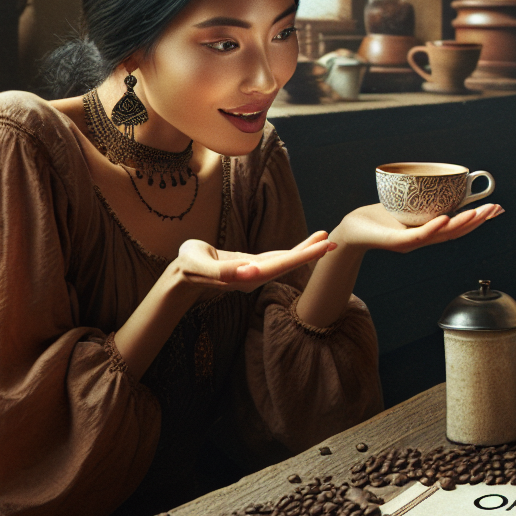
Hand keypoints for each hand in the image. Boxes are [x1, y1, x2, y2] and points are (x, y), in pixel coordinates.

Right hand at [176, 230, 335, 289]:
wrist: (182, 276)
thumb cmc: (188, 268)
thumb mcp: (198, 266)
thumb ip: (221, 270)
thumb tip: (248, 272)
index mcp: (247, 276)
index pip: (280, 265)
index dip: (303, 255)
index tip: (322, 247)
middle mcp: (255, 275)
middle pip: (288, 263)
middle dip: (311, 252)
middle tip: (333, 241)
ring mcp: (255, 272)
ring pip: (285, 260)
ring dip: (305, 250)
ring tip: (325, 239)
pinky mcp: (252, 266)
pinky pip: (277, 258)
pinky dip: (292, 251)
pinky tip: (304, 246)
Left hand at [331, 202, 503, 253]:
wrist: (351, 231)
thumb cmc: (376, 218)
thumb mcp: (404, 204)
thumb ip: (422, 197)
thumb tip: (440, 181)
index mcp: (428, 232)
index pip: (457, 225)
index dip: (477, 218)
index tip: (495, 208)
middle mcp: (423, 239)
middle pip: (455, 231)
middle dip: (477, 220)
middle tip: (494, 209)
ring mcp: (411, 243)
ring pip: (442, 234)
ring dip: (461, 224)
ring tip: (477, 214)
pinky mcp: (397, 242)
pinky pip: (419, 236)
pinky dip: (434, 228)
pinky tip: (446, 218)